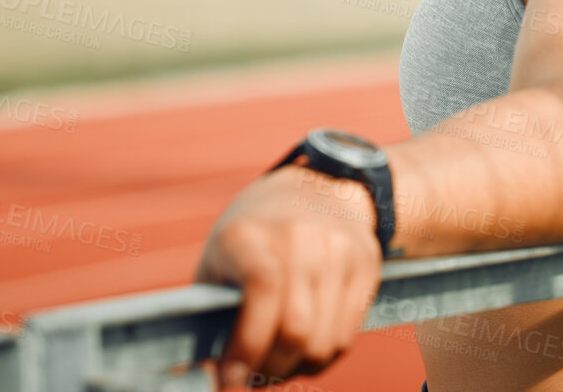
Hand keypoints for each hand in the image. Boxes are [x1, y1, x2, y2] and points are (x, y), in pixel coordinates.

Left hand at [194, 164, 382, 387]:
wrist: (311, 191)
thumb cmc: (249, 244)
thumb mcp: (217, 264)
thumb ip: (205, 319)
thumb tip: (196, 378)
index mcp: (249, 234)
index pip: (262, 289)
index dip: (247, 345)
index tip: (229, 380)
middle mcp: (299, 236)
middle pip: (296, 328)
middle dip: (270, 369)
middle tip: (254, 378)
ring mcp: (338, 248)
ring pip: (324, 342)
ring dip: (298, 368)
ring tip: (279, 363)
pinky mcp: (366, 263)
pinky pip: (346, 338)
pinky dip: (323, 358)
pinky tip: (304, 348)